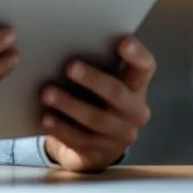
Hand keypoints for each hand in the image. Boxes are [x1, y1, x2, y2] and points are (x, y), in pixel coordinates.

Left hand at [40, 36, 154, 171]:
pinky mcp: (100, 153)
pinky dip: (61, 127)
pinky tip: (46, 117)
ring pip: (96, 119)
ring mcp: (119, 136)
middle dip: (93, 79)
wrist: (95, 148)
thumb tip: (68, 39)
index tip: (123, 41)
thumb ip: (98, 66)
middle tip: (69, 66)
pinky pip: (79, 140)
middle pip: (118, 94)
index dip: (137, 55)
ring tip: (47, 93)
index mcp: (137, 87)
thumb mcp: (104, 85)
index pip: (145, 68)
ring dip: (70, 105)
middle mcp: (134, 112)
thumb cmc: (97, 102)